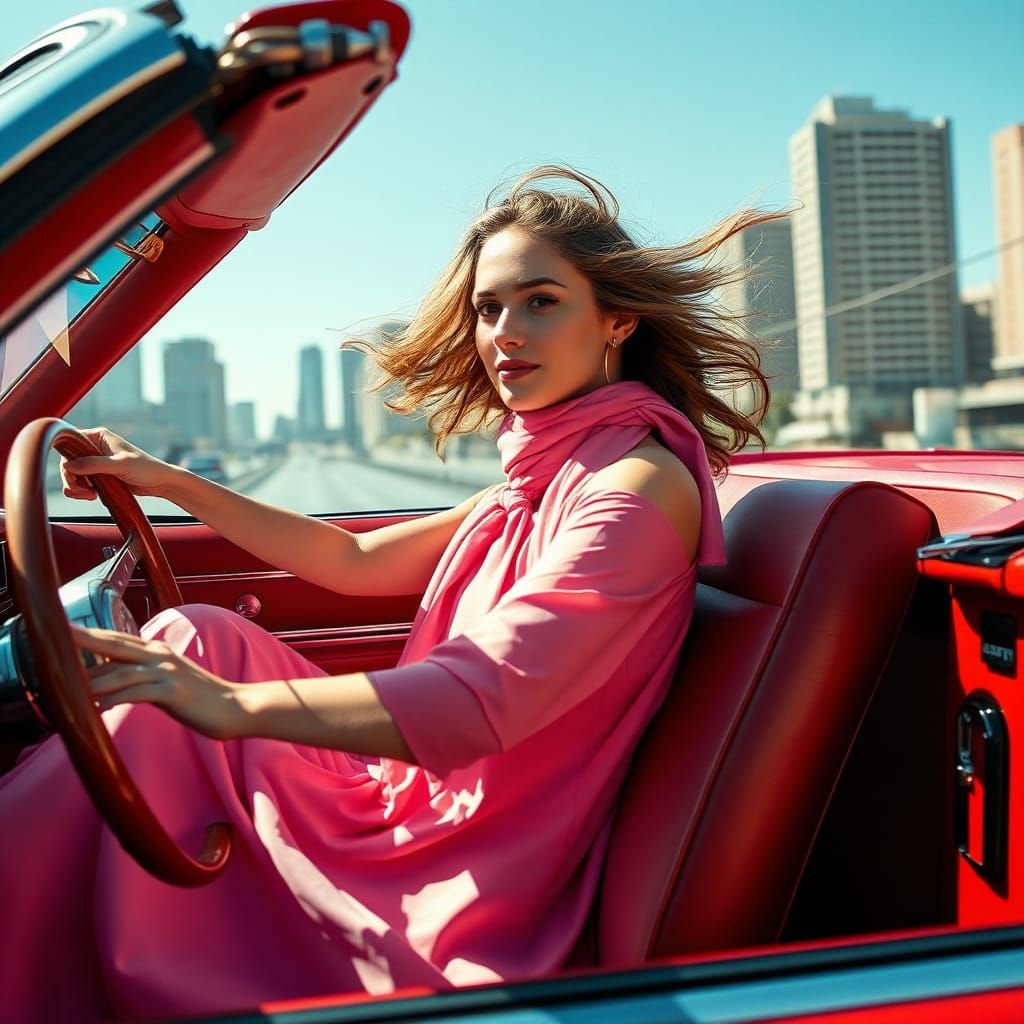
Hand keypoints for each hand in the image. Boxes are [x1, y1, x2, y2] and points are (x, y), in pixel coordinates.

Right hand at [60, 427, 176, 500]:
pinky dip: (82, 491)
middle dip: (71, 479)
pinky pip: (81, 482)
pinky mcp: (99, 475)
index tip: (73, 476)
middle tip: (82, 491)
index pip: (70, 444)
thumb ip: (94, 464)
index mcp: (98, 436)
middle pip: (68, 462)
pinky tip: (92, 496)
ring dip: (76, 487)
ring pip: (73, 474)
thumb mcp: (120, 465)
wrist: (160, 482)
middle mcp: (95, 447)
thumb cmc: (145, 468)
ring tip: (90, 495)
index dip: (67, 460)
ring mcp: (96, 462)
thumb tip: (68, 466)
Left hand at [73, 625, 243, 739]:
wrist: (236, 706)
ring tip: (62, 690)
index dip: (89, 633)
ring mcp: (166, 672)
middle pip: (113, 644)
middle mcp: (159, 656)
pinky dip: (111, 700)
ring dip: (89, 682)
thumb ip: (143, 676)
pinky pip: (133, 693)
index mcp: (157, 652)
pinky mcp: (171, 691)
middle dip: (82, 639)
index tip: (62, 629)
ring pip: (118, 672)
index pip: (116, 638)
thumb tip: (112, 683)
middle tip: (53, 635)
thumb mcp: (169, 681)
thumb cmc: (201, 698)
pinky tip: (95, 708)